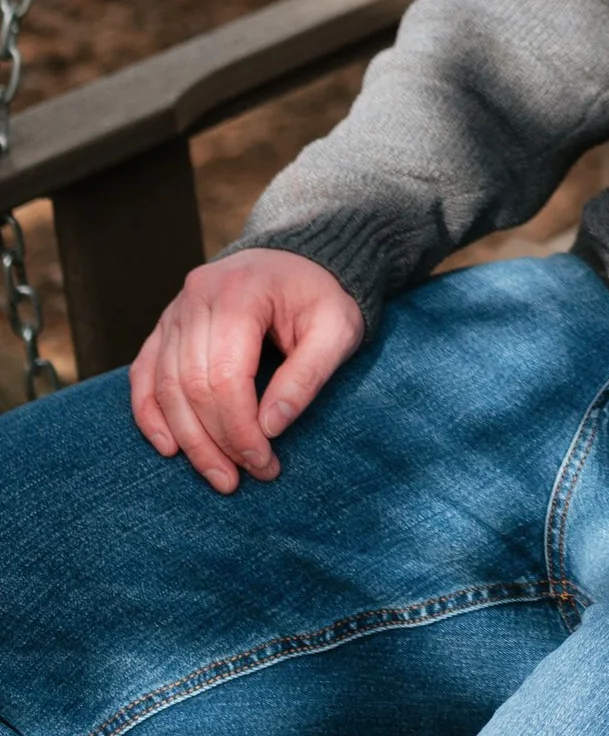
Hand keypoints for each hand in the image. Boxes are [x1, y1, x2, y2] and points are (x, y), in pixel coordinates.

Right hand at [129, 250, 363, 490]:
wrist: (304, 257)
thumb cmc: (324, 295)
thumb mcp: (337, 329)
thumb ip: (308, 375)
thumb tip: (271, 429)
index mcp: (240, 292)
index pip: (225, 378)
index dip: (240, 430)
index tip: (265, 464)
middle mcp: (197, 296)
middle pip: (191, 387)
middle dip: (215, 442)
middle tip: (242, 478)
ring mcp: (176, 309)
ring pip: (164, 387)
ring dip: (187, 439)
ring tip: (217, 474)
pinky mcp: (166, 324)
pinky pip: (144, 374)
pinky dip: (150, 413)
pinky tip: (169, 447)